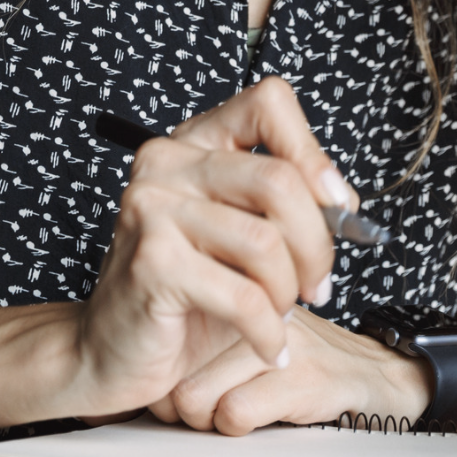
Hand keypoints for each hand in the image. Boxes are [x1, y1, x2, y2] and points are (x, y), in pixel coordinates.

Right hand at [64, 77, 358, 418]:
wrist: (111, 353)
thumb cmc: (185, 296)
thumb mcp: (241, 236)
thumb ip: (286, 207)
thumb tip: (345, 203)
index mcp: (194, 143)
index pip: (268, 103)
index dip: (314, 152)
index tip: (337, 204)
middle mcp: (167, 163)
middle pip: (280, 180)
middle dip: (316, 243)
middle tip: (316, 285)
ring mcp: (152, 208)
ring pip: (266, 241)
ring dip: (288, 292)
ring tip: (280, 316)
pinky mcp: (152, 263)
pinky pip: (244, 296)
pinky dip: (268, 330)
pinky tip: (268, 345)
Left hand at [147, 307, 431, 435]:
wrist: (386, 376)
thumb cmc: (312, 364)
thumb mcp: (258, 342)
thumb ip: (211, 348)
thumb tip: (153, 385)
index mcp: (244, 295)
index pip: (172, 334)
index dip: (169, 379)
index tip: (186, 393)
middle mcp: (259, 311)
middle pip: (175, 372)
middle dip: (183, 409)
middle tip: (209, 412)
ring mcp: (282, 343)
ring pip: (196, 396)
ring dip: (208, 422)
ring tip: (234, 416)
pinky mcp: (305, 377)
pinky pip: (235, 413)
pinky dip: (237, 428)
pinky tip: (262, 419)